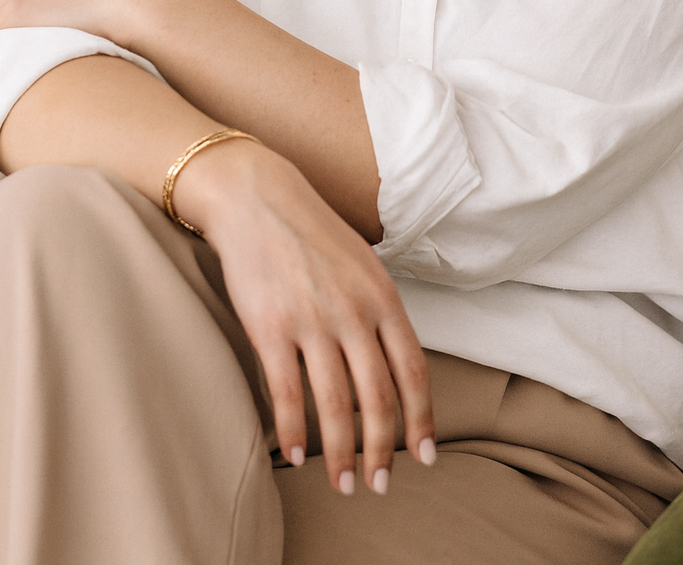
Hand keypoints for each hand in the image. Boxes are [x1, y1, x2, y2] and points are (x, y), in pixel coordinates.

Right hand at [176, 137, 435, 496]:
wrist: (258, 197)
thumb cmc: (312, 232)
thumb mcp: (363, 264)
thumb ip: (381, 312)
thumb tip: (397, 366)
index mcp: (382, 296)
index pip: (413, 371)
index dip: (422, 420)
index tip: (425, 455)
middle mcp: (353, 312)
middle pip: (378, 398)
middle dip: (383, 451)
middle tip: (379, 484)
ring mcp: (312, 321)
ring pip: (336, 406)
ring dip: (341, 454)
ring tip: (343, 482)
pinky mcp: (270, 329)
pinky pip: (288, 395)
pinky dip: (294, 433)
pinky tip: (294, 455)